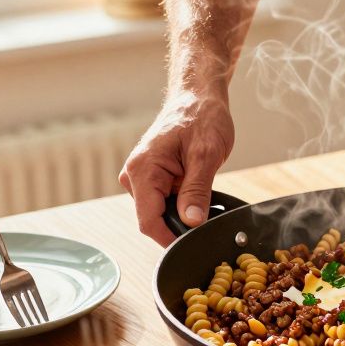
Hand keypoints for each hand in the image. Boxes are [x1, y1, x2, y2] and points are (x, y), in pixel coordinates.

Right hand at [120, 90, 232, 245]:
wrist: (198, 98)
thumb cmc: (201, 117)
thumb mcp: (206, 155)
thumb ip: (197, 190)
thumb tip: (191, 221)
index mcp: (142, 170)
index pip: (149, 222)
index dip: (171, 239)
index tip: (194, 247)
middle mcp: (135, 176)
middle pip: (154, 220)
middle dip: (180, 226)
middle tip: (209, 219)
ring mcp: (142, 178)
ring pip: (161, 214)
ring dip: (183, 214)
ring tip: (206, 199)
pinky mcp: (152, 179)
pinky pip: (165, 203)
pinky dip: (183, 205)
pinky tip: (198, 194)